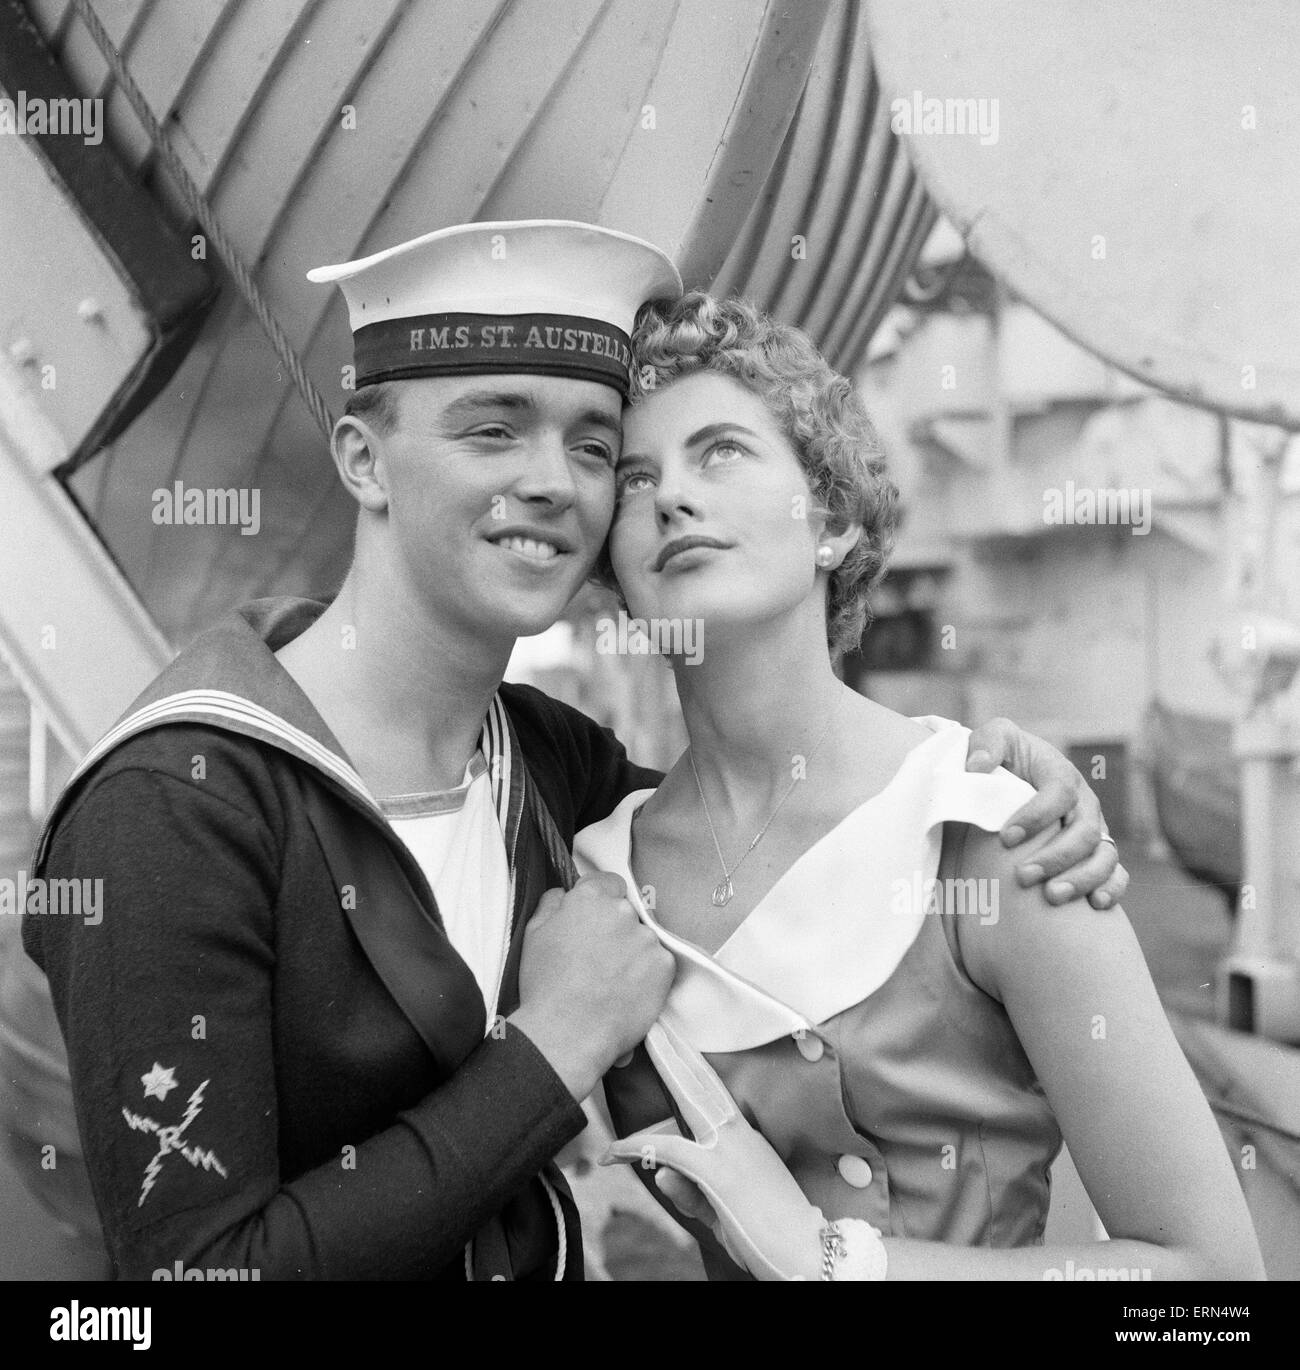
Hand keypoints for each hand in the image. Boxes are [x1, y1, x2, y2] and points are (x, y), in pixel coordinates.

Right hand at [509, 873, 674, 1100]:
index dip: (603, 901)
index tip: (596, 921)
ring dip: (632, 952)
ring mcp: (647, 938)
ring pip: (643, 939)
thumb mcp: (533, 934)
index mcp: (590, 898)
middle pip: (627, 912)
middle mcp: (623, 911)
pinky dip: (647, 975)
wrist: (568, 1033)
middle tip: (599, 958)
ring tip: (611, 982)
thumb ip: (551, 902)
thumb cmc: (545, 986)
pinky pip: (658, 963)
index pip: (610, 883)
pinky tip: (626, 992)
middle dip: (616, 928)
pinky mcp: (664, 965)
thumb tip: (564, 892)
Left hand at [600, 1021, 825, 1279]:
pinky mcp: (717, 1172)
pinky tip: (613, 1152)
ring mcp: (730, 1150)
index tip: (679, 1047)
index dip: (695, 1071)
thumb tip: (659, 1172)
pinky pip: (667, 1152)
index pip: (716, 1097)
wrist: (812, 1256)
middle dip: (680, 1052)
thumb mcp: (726, 1213)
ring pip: (690, 1098)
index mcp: (748, 1142)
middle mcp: (741, 1137)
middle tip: (658, 1024)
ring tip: (648, 1040)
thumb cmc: (775, 1240)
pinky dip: (637, 1149)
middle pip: (703, 1084)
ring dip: (667, 1067)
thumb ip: (692, 1193)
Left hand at [965, 717, 1128, 909]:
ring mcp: (1094, 829)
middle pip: (1085, 831)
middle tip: (1023, 877)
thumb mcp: (994, 739)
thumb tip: (977, 768)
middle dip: (1056, 857)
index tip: (1006, 838)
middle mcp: (1084, 803)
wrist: (1015, 775)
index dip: (1037, 816)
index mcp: (1060, 774)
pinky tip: (1095, 906)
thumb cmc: (1004, 757)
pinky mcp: (1097, 852)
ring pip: (1104, 855)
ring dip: (1082, 878)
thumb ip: (987, 744)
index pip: (1060, 792)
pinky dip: (1112, 888)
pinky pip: (1117, 872)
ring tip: (1052, 896)